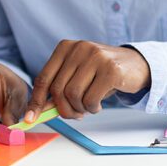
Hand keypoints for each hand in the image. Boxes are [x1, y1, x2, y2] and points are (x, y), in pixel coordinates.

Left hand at [23, 40, 150, 122]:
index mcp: (65, 47)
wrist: (135, 65)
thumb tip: (38, 111)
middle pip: (57, 89)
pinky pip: (90, 99)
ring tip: (89, 107)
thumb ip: (59, 88)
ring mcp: (95, 56)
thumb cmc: (102, 73)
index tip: (30, 118)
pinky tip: (98, 104)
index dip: (36, 101)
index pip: (43, 78)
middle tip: (75, 115)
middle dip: (64, 109)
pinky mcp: (111, 69)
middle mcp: (79, 48)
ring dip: (80, 109)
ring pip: (73, 95)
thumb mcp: (78, 75)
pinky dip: (92, 108)